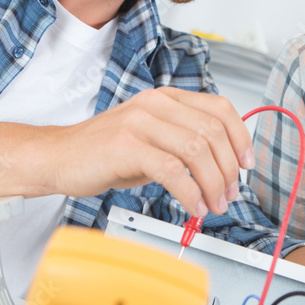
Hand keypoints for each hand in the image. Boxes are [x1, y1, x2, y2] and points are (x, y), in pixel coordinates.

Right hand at [43, 87, 252, 216]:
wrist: (57, 157)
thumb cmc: (102, 152)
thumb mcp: (150, 139)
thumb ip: (182, 143)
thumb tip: (221, 167)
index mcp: (165, 98)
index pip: (219, 108)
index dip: (240, 137)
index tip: (247, 164)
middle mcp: (155, 104)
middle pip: (213, 131)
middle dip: (228, 168)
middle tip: (229, 194)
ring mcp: (140, 122)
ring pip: (197, 149)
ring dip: (213, 184)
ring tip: (213, 205)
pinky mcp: (127, 146)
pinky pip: (173, 170)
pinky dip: (190, 192)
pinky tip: (193, 206)